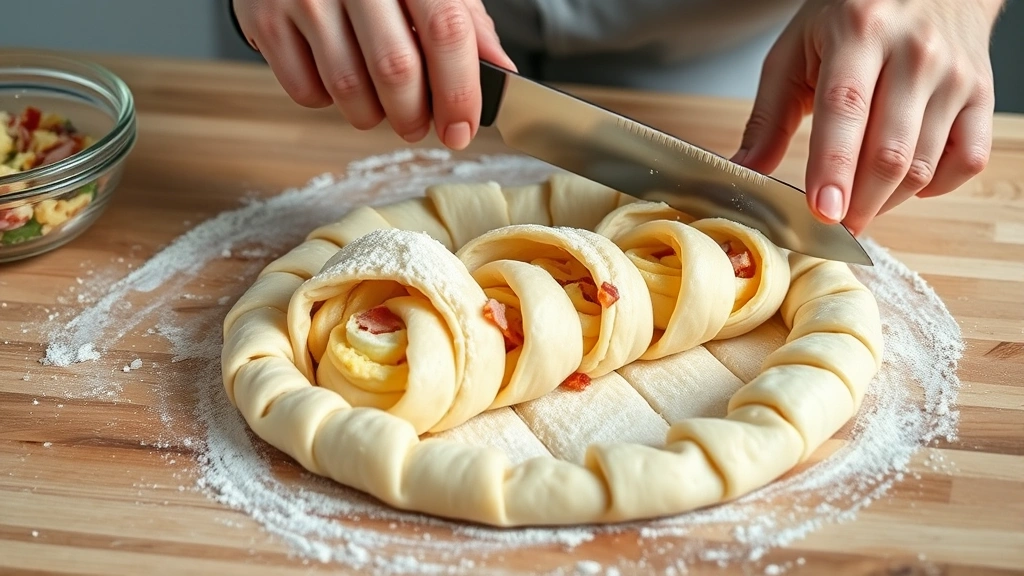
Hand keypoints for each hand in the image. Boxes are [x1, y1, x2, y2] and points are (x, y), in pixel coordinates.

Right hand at [232, 0, 515, 149]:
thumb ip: (465, 22)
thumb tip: (501, 72)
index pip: (445, 32)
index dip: (459, 91)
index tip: (461, 129)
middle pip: (396, 69)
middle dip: (413, 116)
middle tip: (418, 126)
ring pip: (349, 90)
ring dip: (372, 116)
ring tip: (380, 105)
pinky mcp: (265, 21)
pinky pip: (306, 91)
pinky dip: (328, 102)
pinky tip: (337, 78)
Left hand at [732, 0, 1002, 234]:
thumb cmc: (852, 16)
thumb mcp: (796, 52)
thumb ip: (769, 117)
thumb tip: (745, 170)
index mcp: (859, 34)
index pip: (845, 110)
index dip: (833, 167)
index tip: (822, 211)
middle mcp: (914, 53)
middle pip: (889, 152)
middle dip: (858, 204)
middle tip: (834, 227)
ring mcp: (955, 75)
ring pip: (923, 165)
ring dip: (886, 202)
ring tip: (858, 206)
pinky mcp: (982, 94)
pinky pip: (966, 161)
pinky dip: (934, 187)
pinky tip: (905, 183)